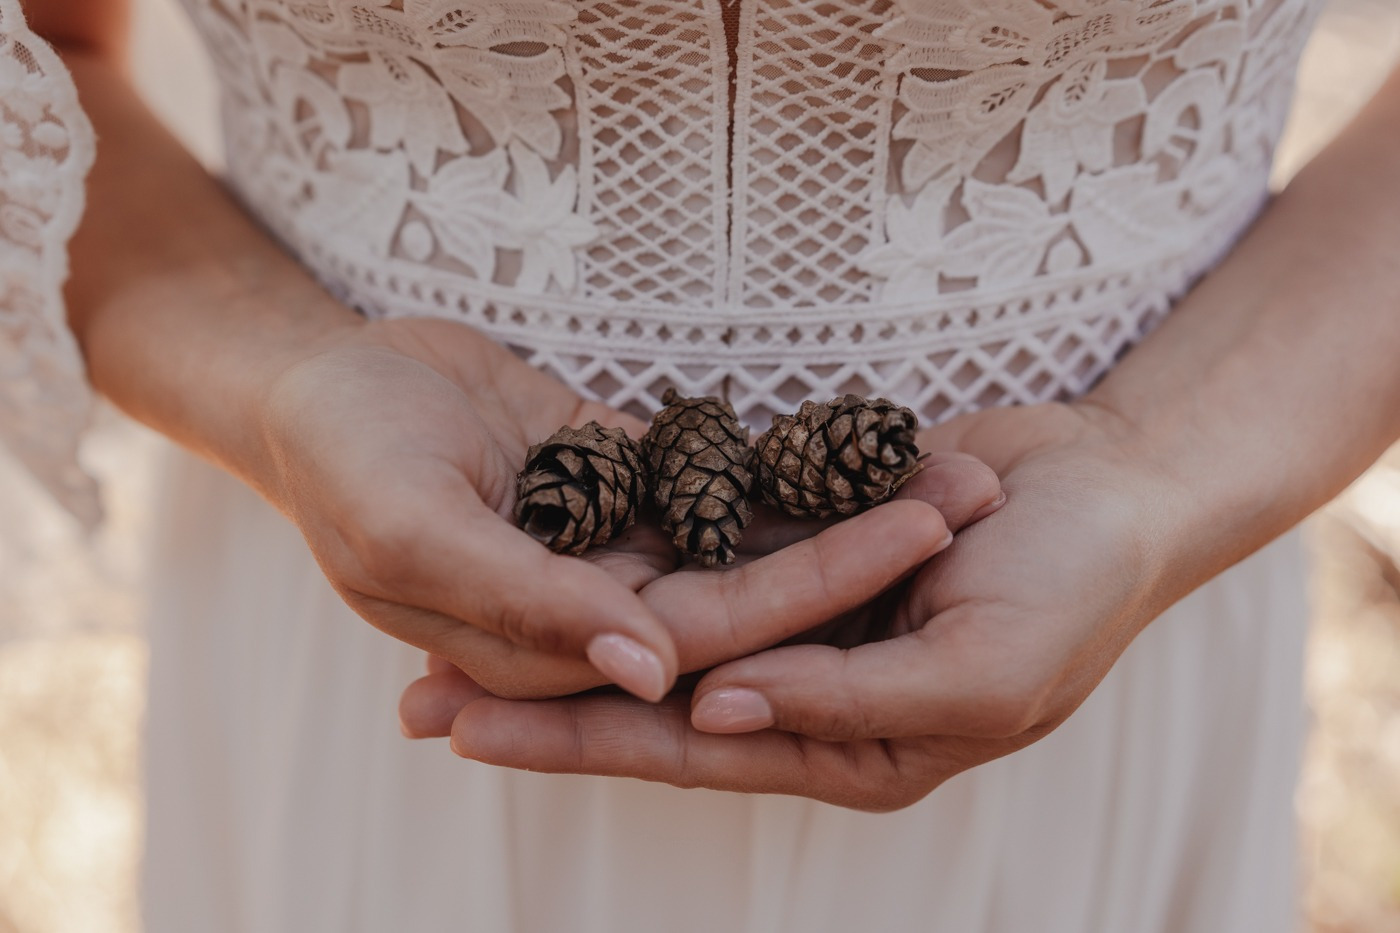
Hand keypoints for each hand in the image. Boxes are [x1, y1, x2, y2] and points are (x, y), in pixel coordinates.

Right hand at [260, 316, 1003, 702]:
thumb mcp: (413, 532)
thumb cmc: (341, 458)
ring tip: (952, 463)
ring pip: (748, 534)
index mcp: (551, 645)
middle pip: (750, 590)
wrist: (316, 377)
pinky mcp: (622, 479)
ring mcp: (615, 544)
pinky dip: (785, 453)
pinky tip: (868, 428)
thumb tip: (652, 673)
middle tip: (969, 497)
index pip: (703, 642)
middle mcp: (598, 609)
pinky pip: (718, 472)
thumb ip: (529, 605)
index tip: (915, 541)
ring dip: (842, 504)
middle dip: (859, 550)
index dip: (812, 597)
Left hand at [399, 402, 1188, 809]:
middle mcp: (810, 692)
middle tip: (419, 701)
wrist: (1119, 484)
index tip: (471, 725)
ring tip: (450, 626)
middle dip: (538, 703)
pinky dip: (631, 555)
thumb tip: (715, 719)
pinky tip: (555, 548)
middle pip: (650, 703)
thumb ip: (847, 701)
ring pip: (661, 631)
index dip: (578, 738)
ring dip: (569, 630)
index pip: (686, 750)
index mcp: (848, 744)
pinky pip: (702, 555)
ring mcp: (801, 621)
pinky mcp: (802, 549)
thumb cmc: (1073, 588)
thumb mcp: (979, 670)